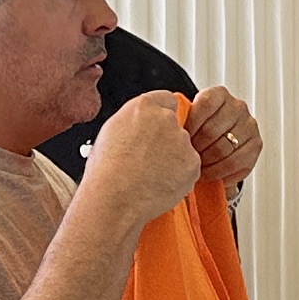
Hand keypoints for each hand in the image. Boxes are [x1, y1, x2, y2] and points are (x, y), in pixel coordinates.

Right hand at [84, 90, 204, 227]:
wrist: (115, 199)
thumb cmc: (105, 172)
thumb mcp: (110, 133)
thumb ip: (132, 123)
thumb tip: (137, 128)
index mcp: (142, 107)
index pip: (165, 100)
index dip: (161, 117)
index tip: (156, 129)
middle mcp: (165, 119)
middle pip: (175, 126)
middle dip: (167, 141)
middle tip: (150, 159)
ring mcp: (182, 141)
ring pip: (183, 148)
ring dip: (174, 159)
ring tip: (152, 176)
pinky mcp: (192, 163)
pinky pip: (190, 168)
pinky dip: (181, 177)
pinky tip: (161, 185)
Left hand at [184, 85, 262, 192]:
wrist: (220, 140)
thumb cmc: (201, 129)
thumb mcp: (189, 119)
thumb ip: (181, 119)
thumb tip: (167, 128)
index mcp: (219, 94)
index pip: (205, 105)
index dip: (191, 125)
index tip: (181, 139)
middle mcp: (237, 107)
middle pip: (212, 130)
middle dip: (195, 149)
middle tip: (186, 157)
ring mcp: (249, 125)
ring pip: (223, 148)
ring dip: (206, 162)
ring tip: (196, 167)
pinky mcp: (256, 145)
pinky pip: (235, 162)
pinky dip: (219, 171)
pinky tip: (209, 173)